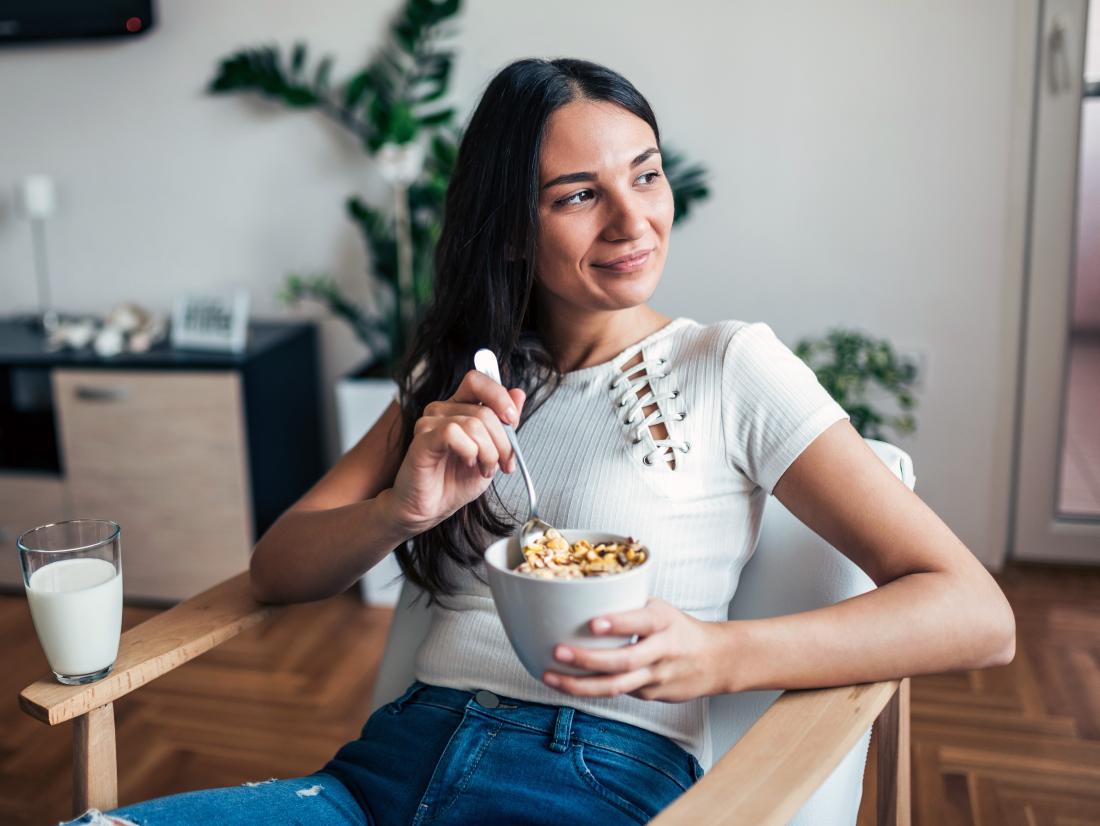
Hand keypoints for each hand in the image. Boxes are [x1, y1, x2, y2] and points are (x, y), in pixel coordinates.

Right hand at [386, 370, 525, 535]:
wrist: (431, 509)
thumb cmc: (455, 481)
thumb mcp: (492, 451)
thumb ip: (505, 424)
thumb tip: (518, 393)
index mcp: (459, 407)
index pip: (478, 380)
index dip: (499, 396)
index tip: (513, 420)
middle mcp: (442, 410)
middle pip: (485, 411)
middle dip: (503, 442)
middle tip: (503, 464)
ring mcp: (430, 423)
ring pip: (474, 424)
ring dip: (489, 453)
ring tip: (484, 469)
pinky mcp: (422, 439)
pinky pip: (454, 433)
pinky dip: (469, 451)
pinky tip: (467, 463)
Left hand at [542, 598, 732, 701]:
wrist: (716, 660)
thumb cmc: (678, 628)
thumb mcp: (659, 608)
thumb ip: (628, 607)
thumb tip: (580, 599)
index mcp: (664, 622)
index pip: (642, 622)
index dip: (618, 624)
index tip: (593, 623)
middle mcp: (662, 650)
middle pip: (625, 660)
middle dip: (588, 659)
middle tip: (558, 652)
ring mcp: (657, 677)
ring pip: (617, 686)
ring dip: (580, 684)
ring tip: (550, 676)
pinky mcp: (651, 696)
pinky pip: (618, 693)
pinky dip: (590, 689)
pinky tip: (567, 683)